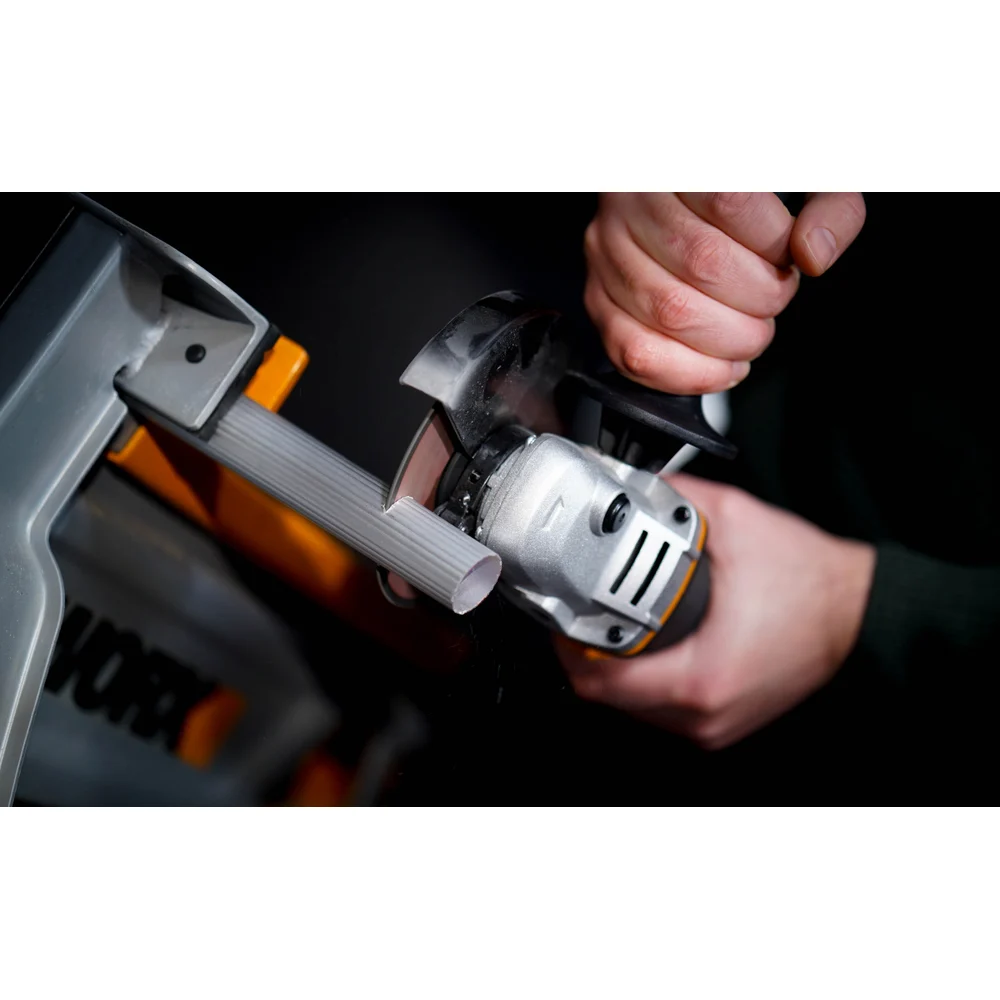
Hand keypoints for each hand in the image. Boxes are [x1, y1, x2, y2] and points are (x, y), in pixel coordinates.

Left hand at [555, 474, 875, 749]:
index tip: (563, 618)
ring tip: (616, 626)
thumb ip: (678, 496)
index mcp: (701, 676)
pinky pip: (662, 709)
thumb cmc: (812, 583)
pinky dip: (646, 679)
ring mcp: (714, 724)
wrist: (859, 613)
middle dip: (587, 655)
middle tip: (584, 615)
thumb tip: (634, 485)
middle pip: (608, 698)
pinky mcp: (723, 721)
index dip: (566, 649)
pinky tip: (650, 646)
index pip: (598, 682)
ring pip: (633, 707)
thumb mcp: (738, 522)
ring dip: (615, 669)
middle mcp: (704, 713)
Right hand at [583, 193, 865, 394]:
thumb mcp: (807, 182)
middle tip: (774, 299)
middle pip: (702, 263)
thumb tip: (813, 253)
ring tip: (751, 332)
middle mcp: (631, 199)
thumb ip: (832, 209)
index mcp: (682, 158)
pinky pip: (632, 351)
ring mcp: (607, 251)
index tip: (788, 256)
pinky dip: (687, 374)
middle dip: (759, 299)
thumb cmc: (749, 196)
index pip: (730, 201)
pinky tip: (720, 366)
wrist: (687, 201)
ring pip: (669, 312)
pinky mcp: (597, 296)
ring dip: (729, 340)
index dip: (773, 244)